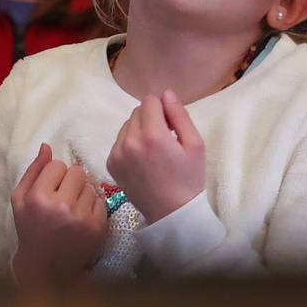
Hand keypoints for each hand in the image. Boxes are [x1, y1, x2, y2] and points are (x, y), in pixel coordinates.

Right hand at [9, 143, 107, 284]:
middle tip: (64, 195)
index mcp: (39, 198)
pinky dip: (93, 205)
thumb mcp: (20, 199)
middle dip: (71, 180)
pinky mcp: (98, 227)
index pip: (57, 165)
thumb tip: (46, 146)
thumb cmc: (30, 228)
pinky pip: (101, 200)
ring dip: (83, 191)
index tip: (51, 187)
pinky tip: (81, 216)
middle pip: (78, 171)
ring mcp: (83, 218)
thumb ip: (33, 171)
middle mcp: (62, 206)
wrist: (47, 266)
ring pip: (91, 185)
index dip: (54, 174)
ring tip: (72, 206)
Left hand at [106, 90, 204, 224]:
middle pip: (137, 111)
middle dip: (151, 118)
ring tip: (153, 151)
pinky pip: (119, 141)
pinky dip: (130, 144)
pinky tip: (143, 160)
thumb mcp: (195, 144)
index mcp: (152, 135)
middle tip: (165, 139)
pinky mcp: (111, 163)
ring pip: (127, 125)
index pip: (150, 101)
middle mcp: (130, 141)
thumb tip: (166, 93)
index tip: (171, 125)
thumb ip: (180, 115)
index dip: (163, 109)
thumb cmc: (188, 178)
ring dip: (139, 130)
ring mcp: (117, 153)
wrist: (171, 212)